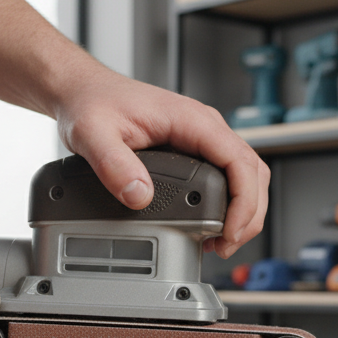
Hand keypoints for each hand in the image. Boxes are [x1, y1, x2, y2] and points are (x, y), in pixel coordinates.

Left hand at [55, 69, 269, 258]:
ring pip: (246, 175)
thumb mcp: (93, 134)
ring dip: (243, 210)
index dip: (244, 202)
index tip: (229, 231)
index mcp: (190, 119)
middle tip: (226, 245)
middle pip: (253, 172)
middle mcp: (203, 126)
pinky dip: (231, 203)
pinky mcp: (194, 149)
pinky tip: (213, 226)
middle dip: (248, 214)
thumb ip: (114, 165)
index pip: (239, 161)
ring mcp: (202, 137)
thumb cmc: (93, 103)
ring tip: (223, 242)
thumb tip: (140, 196)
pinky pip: (228, 176)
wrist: (85, 92)